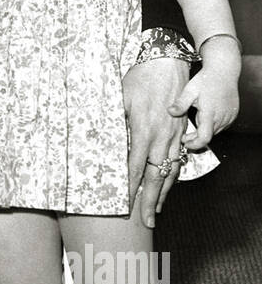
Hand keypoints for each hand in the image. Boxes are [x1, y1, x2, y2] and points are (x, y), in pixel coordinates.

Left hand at [123, 58, 189, 227]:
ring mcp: (175, 135)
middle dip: (149, 201)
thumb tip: (101, 144)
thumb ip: (114, 123)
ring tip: (155, 211)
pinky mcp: (182, 131)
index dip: (130, 189)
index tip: (124, 206)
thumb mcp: (120, 99)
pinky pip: (179, 159)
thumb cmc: (140, 78)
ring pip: (171, 171)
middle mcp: (163, 137)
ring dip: (163, 193)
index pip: (135, 167)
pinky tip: (167, 185)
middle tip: (145, 222)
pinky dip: (173, 176)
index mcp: (144, 131)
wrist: (167, 61)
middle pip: (156, 176)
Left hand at [168, 65, 239, 148]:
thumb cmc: (206, 79)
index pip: (204, 138)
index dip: (194, 144)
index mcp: (210, 113)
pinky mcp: (233, 114)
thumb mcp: (190, 90)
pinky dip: (213, 125)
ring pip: (215, 131)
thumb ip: (180, 103)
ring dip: (205, 130)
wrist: (224, 70)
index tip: (185, 143)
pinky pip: (222, 125)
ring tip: (195, 120)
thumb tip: (170, 112)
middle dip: (196, 138)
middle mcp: (222, 117)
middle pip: (208, 136)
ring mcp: (229, 116)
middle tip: (184, 136)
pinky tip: (206, 116)